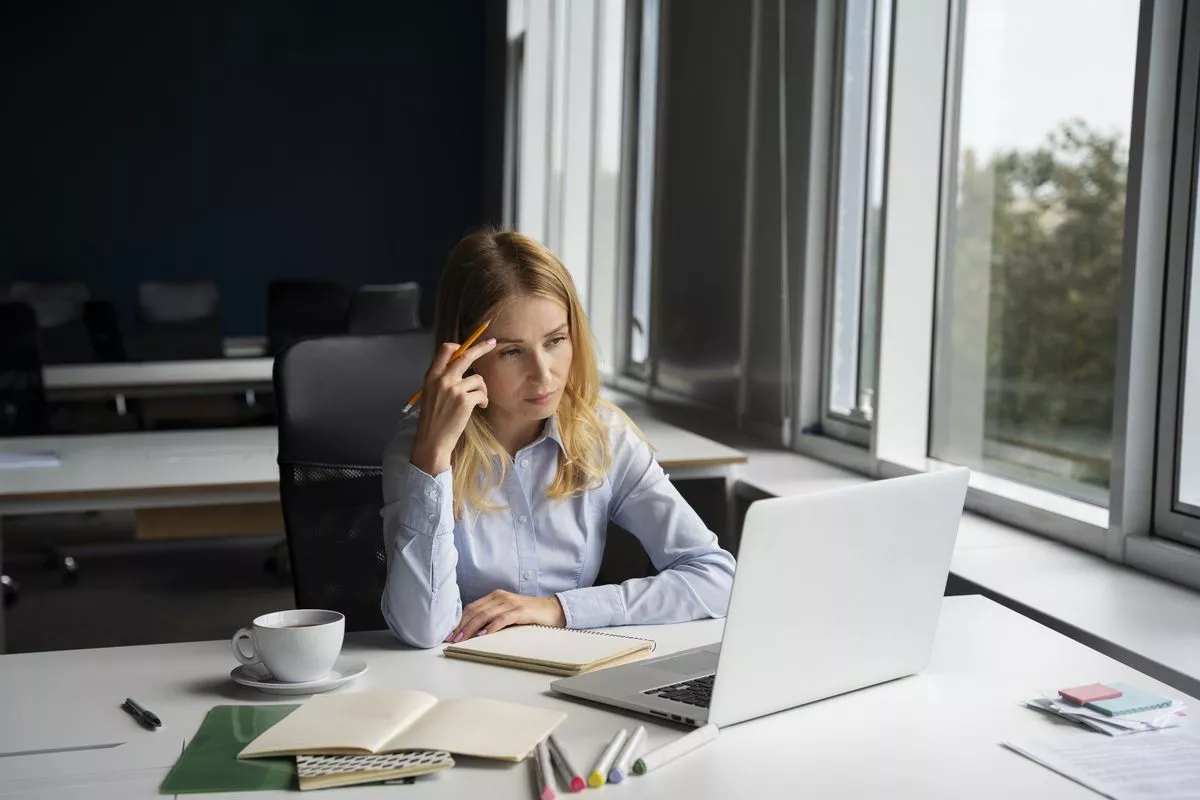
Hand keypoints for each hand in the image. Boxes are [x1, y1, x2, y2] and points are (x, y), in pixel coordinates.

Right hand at [409, 338, 496, 474]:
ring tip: (478, 400)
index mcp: (431, 376)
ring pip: (477, 378)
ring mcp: (454, 389)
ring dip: (482, 389)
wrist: (432, 439)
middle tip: (492, 343)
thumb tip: (459, 367)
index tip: (466, 346)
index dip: (457, 346)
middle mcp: (442, 379)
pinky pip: (482, 393)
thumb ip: (442, 379)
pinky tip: (479, 407)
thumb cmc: (432, 419)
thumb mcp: (430, 393)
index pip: (445, 351)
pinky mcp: (465, 400)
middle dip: (481, 348)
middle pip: (465, 356)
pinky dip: (483, 400)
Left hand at [446, 591, 565, 642]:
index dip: (458, 620)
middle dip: (461, 626)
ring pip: (484, 615)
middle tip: (451, 639)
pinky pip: (502, 619)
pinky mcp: (520, 611)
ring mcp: (510, 603)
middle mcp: (500, 597)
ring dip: (471, 628)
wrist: (552, 610)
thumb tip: (472, 632)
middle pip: (474, 611)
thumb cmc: (528, 614)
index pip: (471, 608)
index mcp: (495, 596)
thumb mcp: (507, 613)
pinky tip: (483, 635)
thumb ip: (492, 617)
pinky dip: (491, 627)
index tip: (449, 633)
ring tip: (462, 639)